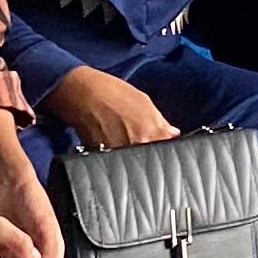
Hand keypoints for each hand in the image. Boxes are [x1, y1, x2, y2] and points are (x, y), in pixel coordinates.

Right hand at [45, 64, 177, 151]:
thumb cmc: (113, 93)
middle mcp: (139, 146)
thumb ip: (161, 122)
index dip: (167, 146)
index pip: (169, 150)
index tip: (164, 143)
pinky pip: (117, 163)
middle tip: (140, 138)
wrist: (84, 95)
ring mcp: (122, 156)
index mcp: (153, 132)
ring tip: (124, 139)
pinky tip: (113, 143)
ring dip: (133, 155)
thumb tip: (173, 134)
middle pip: (153, 158)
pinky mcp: (104, 160)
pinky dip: (118, 157)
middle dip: (150, 150)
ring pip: (135, 164)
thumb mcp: (143, 101)